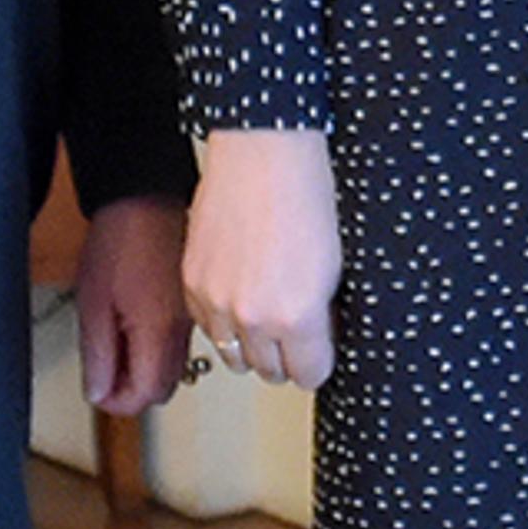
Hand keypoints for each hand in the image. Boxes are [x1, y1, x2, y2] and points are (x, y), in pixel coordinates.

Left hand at [77, 194, 191, 412]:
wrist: (148, 196)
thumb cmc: (122, 237)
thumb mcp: (94, 303)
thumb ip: (97, 355)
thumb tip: (99, 391)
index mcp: (159, 331)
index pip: (144, 396)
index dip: (114, 403)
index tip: (97, 390)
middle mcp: (184, 328)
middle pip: (164, 389)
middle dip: (133, 390)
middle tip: (105, 373)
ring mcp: (193, 317)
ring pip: (175, 368)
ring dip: (145, 370)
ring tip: (117, 346)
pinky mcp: (193, 304)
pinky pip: (179, 344)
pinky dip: (157, 350)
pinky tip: (136, 328)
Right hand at [183, 128, 340, 387]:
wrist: (263, 154)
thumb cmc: (305, 194)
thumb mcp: (335, 264)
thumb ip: (323, 314)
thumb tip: (318, 341)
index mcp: (297, 315)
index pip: (311, 374)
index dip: (319, 359)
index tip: (321, 348)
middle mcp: (253, 317)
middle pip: (271, 371)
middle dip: (287, 354)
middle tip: (295, 329)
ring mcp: (217, 302)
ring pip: (234, 356)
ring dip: (252, 343)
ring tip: (267, 312)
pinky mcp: (192, 284)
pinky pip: (207, 327)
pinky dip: (223, 319)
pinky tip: (240, 294)